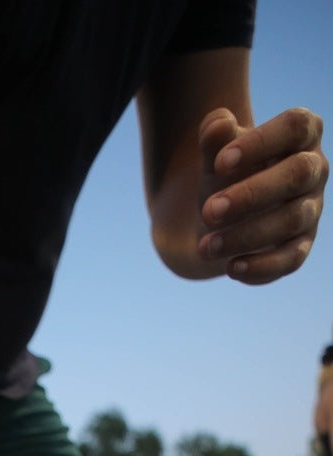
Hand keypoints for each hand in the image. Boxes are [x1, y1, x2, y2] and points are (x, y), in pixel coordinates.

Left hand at [197, 106, 326, 282]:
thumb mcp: (215, 152)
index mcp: (301, 133)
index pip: (295, 126)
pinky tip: (230, 268)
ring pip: (291, 220)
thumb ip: (215, 134)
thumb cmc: (226, 170)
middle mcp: (314, 169)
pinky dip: (262, 267)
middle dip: (251, 194)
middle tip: (208, 211)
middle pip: (297, 174)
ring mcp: (311, 208)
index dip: (260, 143)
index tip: (219, 163)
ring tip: (205, 246)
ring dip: (246, 235)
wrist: (221, 211)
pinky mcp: (301, 245)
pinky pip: (291, 259)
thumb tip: (219, 123)